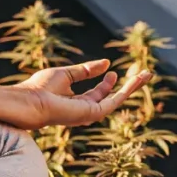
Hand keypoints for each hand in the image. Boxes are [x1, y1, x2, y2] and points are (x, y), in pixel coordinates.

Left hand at [11, 59, 150, 129]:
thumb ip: (85, 70)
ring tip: (147, 74)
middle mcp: (85, 110)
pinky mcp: (94, 113)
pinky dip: (127, 89)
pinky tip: (135, 79)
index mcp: (76, 103)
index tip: (110, 69)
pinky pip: (115, 100)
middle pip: (112, 98)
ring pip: (118, 99)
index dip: (107, 82)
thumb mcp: (66, 74)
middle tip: (143, 75)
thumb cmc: (39, 89)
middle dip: (128, 86)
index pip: (98, 93)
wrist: (29, 102)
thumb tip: (106, 63)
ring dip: (133, 87)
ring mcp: (90, 113)